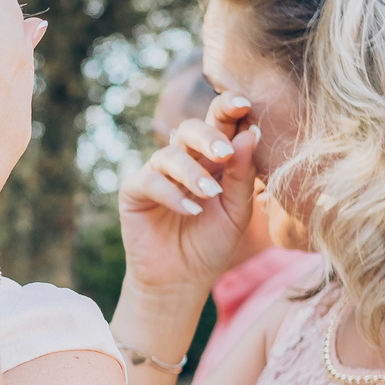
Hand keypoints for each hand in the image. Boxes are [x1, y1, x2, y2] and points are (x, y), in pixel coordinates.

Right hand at [116, 99, 259, 300]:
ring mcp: (156, 173)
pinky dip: (172, 194)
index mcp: (212, 159)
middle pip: (190, 128)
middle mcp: (183, 160)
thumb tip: (250, 133)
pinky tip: (191, 211)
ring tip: (209, 194)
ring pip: (170, 154)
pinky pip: (150, 181)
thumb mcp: (236, 211)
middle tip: (224, 151)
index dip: (229, 108)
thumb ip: (243, 175)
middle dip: (208, 135)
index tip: (245, 104)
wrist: (182, 280)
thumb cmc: (212, 245)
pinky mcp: (134, 191)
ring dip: (191, 172)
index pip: (220, 124)